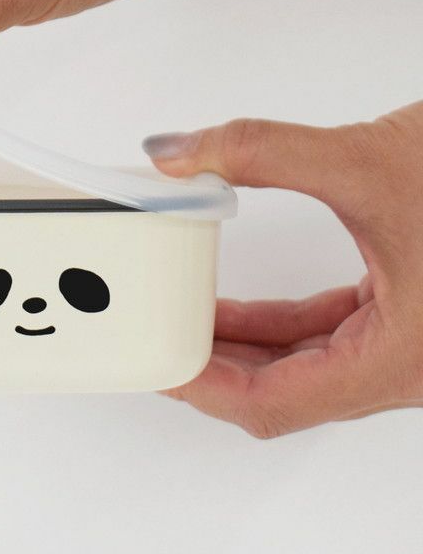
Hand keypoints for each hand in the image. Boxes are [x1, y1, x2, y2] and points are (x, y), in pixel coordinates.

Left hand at [143, 103, 422, 437]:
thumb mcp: (367, 160)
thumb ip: (261, 151)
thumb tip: (180, 152)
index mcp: (402, 359)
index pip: (275, 402)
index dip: (204, 387)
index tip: (157, 362)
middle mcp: (404, 365)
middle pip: (280, 391)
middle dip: (211, 367)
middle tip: (155, 342)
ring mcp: (404, 345)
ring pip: (301, 366)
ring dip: (238, 346)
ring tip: (182, 320)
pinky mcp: (403, 315)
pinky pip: (323, 335)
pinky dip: (273, 325)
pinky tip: (237, 305)